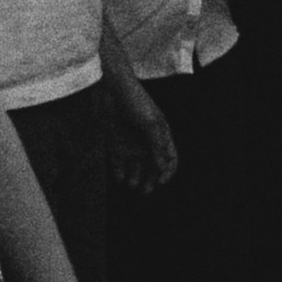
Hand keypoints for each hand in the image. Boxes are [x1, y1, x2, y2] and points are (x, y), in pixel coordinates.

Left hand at [102, 74, 176, 196]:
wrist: (111, 91)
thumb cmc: (136, 102)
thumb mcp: (150, 123)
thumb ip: (157, 146)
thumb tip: (162, 167)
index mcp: (161, 135)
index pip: (170, 158)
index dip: (168, 171)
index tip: (160, 181)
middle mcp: (147, 142)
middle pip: (152, 168)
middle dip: (151, 180)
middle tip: (146, 190)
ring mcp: (131, 145)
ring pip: (136, 169)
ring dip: (135, 179)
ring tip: (132, 183)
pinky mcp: (115, 146)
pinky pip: (118, 165)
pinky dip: (119, 174)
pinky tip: (120, 177)